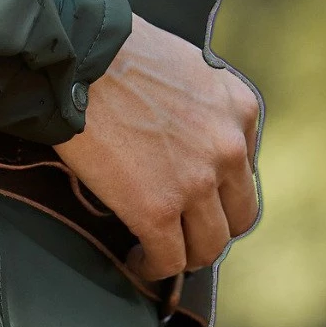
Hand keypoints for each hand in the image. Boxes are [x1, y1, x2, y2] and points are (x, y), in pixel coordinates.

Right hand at [53, 12, 260, 283]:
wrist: (79, 61)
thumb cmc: (118, 57)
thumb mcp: (188, 71)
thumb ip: (202, 109)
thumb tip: (183, 141)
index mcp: (241, 111)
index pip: (245, 173)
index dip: (217, 194)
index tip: (191, 202)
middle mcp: (229, 149)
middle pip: (238, 218)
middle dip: (209, 231)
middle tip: (179, 235)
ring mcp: (196, 183)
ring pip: (208, 247)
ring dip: (183, 257)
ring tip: (155, 254)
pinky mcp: (157, 210)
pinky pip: (168, 260)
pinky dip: (152, 269)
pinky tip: (135, 262)